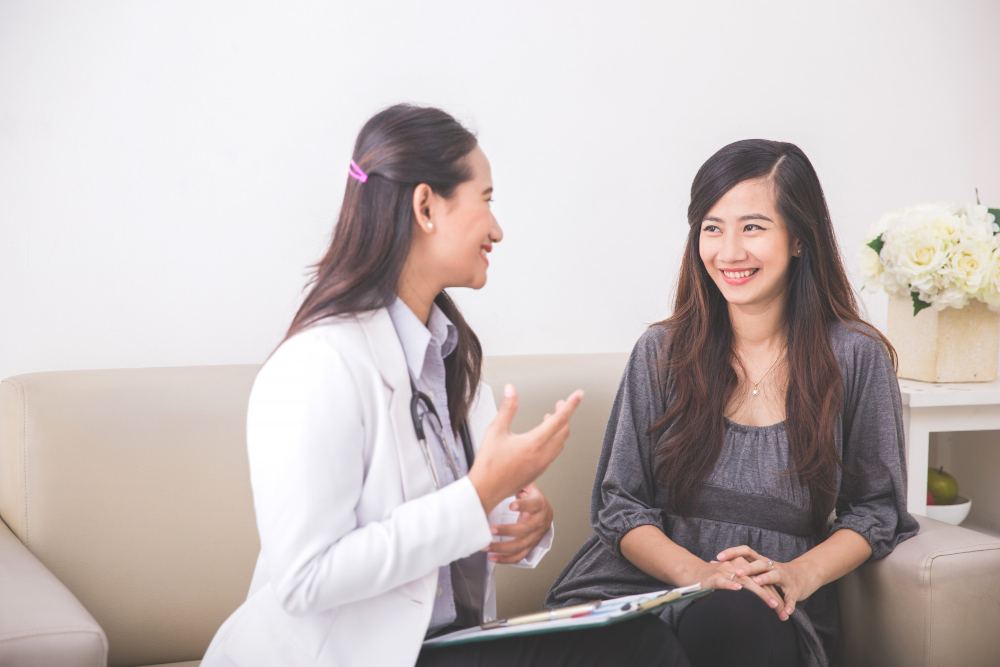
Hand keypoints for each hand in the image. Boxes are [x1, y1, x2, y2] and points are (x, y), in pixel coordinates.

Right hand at [468, 385, 582, 512]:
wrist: (486, 490)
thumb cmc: (488, 464)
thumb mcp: (496, 430)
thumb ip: (507, 408)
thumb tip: (511, 391)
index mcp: (534, 443)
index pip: (559, 419)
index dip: (571, 405)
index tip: (578, 395)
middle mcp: (542, 455)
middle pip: (564, 431)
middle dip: (565, 414)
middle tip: (561, 403)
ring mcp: (542, 465)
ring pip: (561, 443)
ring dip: (560, 428)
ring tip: (553, 417)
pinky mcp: (539, 471)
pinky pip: (554, 453)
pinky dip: (555, 440)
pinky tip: (545, 437)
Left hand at [487, 483, 552, 563]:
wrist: (544, 511)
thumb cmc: (532, 499)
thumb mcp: (527, 487)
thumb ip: (517, 482)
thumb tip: (500, 471)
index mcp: (539, 505)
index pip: (533, 504)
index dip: (523, 505)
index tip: (511, 505)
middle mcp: (540, 521)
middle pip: (525, 529)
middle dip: (506, 530)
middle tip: (491, 529)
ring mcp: (536, 535)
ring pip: (521, 545)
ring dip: (502, 548)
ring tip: (487, 546)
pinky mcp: (531, 545)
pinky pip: (519, 556)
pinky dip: (506, 559)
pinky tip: (494, 558)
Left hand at [717, 545, 819, 619]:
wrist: (804, 575)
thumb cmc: (774, 572)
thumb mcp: (758, 568)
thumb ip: (738, 564)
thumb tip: (714, 562)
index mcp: (762, 561)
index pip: (746, 551)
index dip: (732, 552)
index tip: (718, 557)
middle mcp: (773, 566)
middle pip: (759, 563)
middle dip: (748, 567)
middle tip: (736, 572)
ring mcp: (784, 576)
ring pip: (774, 576)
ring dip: (765, 579)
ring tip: (757, 583)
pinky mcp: (794, 589)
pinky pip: (791, 597)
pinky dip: (789, 604)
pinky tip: (785, 613)